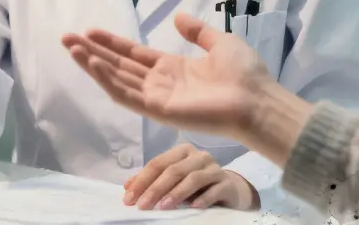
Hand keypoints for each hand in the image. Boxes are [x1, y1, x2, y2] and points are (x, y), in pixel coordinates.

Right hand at [62, 12, 273, 144]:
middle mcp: (160, 83)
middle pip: (119, 66)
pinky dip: (108, 80)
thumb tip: (178, 17)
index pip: (134, 55)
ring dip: (93, 65)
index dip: (112, 43)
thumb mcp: (219, 42)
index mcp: (173, 68)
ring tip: (72, 48)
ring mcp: (157, 98)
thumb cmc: (244, 74)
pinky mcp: (158, 110)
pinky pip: (127, 95)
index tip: (90, 31)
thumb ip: (197, 31)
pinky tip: (93, 64)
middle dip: (93, 52)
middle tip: (67, 37)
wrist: (256, 100)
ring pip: (117, 80)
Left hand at [124, 144, 256, 210]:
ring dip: (176, 193)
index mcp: (182, 151)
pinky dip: (203, 198)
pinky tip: (193, 207)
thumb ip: (152, 180)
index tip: (129, 197)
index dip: (142, 180)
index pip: (158, 163)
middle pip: (173, 170)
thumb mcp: (174, 181)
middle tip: (142, 205)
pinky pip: (214, 189)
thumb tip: (128, 186)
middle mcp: (198, 156)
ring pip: (193, 178)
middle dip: (155, 188)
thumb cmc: (197, 184)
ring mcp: (214, 168)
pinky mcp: (227, 183)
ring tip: (163, 207)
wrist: (230, 189)